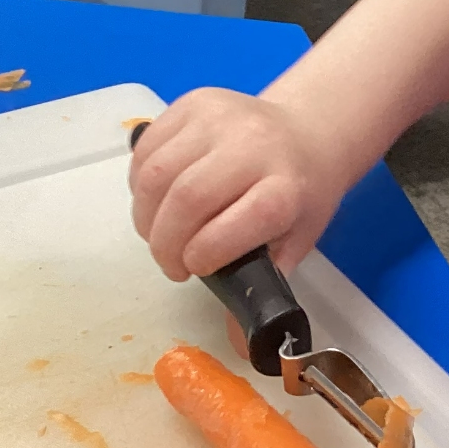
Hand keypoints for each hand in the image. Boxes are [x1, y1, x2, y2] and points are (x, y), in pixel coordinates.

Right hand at [129, 89, 351, 281]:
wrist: (308, 131)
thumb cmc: (300, 194)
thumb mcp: (296, 241)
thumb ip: (265, 286)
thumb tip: (238, 346)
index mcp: (285, 187)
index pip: (233, 225)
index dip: (203, 255)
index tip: (195, 271)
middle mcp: (252, 146)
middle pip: (186, 199)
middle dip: (165, 243)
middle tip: (171, 264)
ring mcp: (219, 118)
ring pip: (156, 173)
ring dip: (146, 216)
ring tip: (160, 234)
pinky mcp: (193, 102)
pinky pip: (147, 148)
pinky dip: (140, 183)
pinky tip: (156, 201)